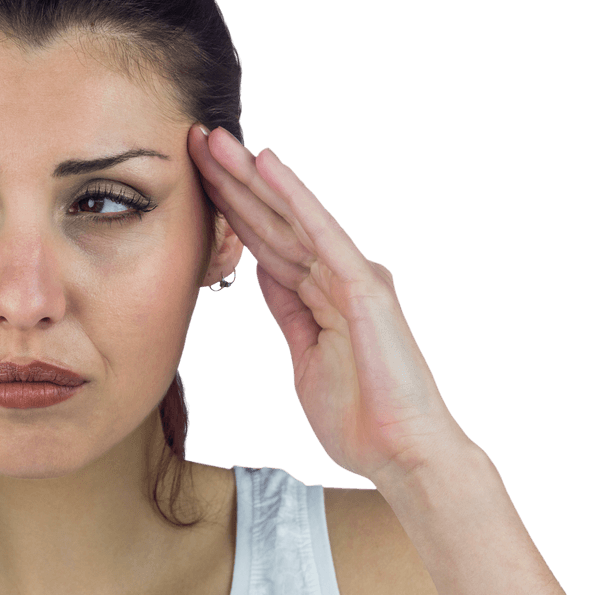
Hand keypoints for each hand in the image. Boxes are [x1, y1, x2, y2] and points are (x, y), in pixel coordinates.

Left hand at [188, 125, 471, 481]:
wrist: (400, 454)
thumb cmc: (359, 415)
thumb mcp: (304, 355)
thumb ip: (288, 310)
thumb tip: (266, 274)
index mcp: (319, 293)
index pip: (264, 241)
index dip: (230, 208)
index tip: (195, 177)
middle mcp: (335, 275)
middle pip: (272, 220)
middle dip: (232, 181)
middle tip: (196, 140)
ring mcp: (351, 277)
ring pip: (290, 216)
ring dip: (252, 177)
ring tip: (218, 141)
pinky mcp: (363, 287)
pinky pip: (321, 234)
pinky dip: (295, 198)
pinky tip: (268, 166)